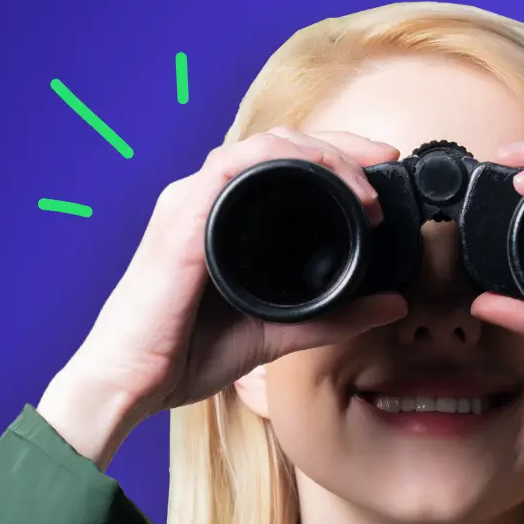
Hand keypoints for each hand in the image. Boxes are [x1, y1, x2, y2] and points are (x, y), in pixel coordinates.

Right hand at [56, 126, 410, 429]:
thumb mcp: (278, 333)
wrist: (130, 381)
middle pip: (278, 143)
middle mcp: (204, 199)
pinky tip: (316, 176)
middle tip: (382, 160)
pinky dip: (278, 162)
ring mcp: (190, 204)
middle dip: (337, 142)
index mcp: (222, 217)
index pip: (283, 163)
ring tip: (359, 181)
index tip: (380, 169)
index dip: (335, 155)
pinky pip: (231, 168)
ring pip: (260, 146)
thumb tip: (392, 304)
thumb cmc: (185, 354)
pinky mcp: (182, 220)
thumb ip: (334, 317)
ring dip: (317, 151)